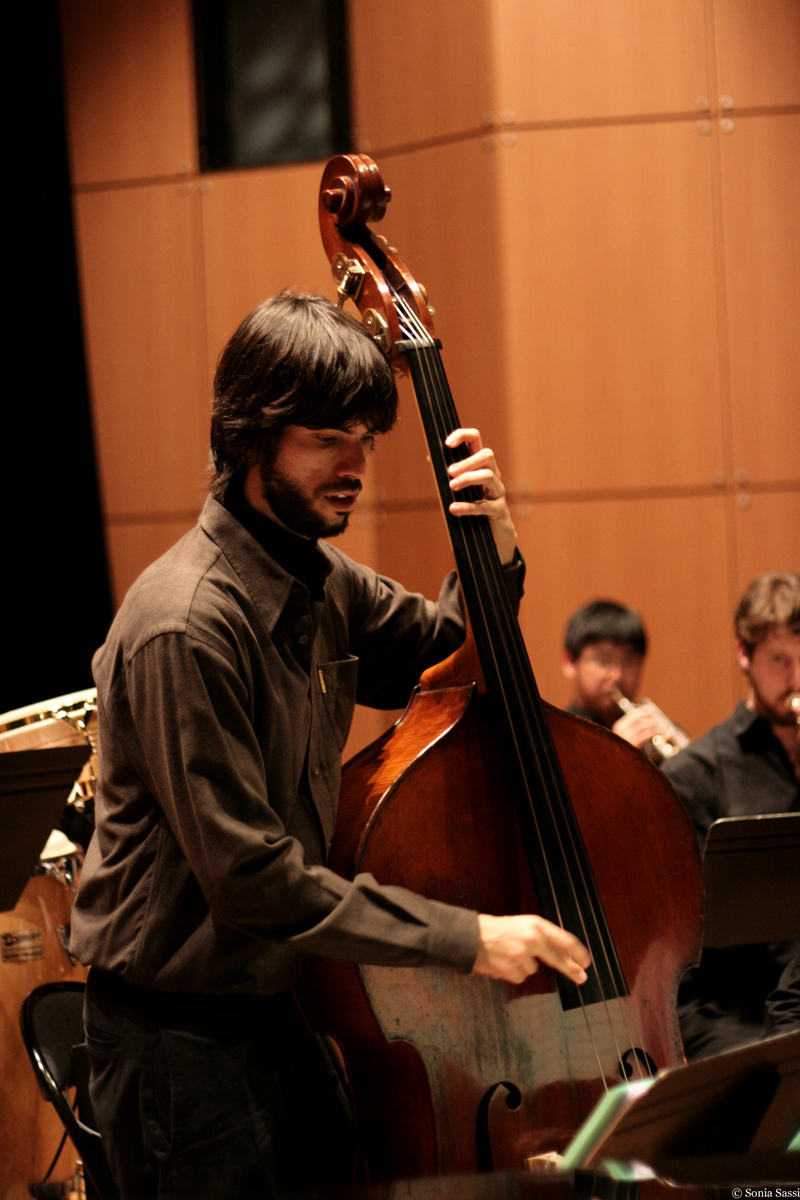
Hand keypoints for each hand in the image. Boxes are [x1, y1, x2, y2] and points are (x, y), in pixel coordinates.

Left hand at [445, 429, 517, 564]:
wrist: (494, 537)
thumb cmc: (475, 508)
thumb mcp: (461, 489)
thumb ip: (449, 475)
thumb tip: (430, 458)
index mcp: (481, 466)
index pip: (476, 440)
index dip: (463, 436)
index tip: (448, 443)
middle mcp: (493, 475)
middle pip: (487, 455)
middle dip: (467, 461)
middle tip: (450, 472)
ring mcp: (498, 492)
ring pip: (488, 476)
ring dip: (468, 479)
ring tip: (452, 486)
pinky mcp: (499, 511)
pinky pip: (485, 506)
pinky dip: (468, 507)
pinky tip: (454, 508)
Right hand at [473, 913, 590, 984]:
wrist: (470, 936)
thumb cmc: (495, 929)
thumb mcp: (522, 925)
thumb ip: (541, 938)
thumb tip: (562, 955)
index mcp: (535, 925)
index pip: (564, 939)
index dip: (577, 951)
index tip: (585, 961)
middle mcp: (532, 939)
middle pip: (558, 959)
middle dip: (571, 970)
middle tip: (582, 978)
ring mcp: (522, 956)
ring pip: (532, 969)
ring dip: (522, 966)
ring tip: (507, 954)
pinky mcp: (512, 970)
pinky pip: (519, 977)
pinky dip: (511, 973)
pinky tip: (501, 962)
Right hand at [611, 708, 662, 750]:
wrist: (619, 764)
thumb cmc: (625, 750)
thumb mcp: (627, 736)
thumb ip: (635, 727)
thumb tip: (647, 716)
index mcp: (619, 725)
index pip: (632, 714)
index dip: (643, 711)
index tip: (652, 710)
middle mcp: (621, 730)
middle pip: (638, 719)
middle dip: (650, 717)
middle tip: (660, 718)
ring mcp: (625, 737)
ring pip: (641, 725)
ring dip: (653, 723)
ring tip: (662, 725)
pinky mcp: (631, 744)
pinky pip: (644, 735)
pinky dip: (653, 732)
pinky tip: (660, 731)